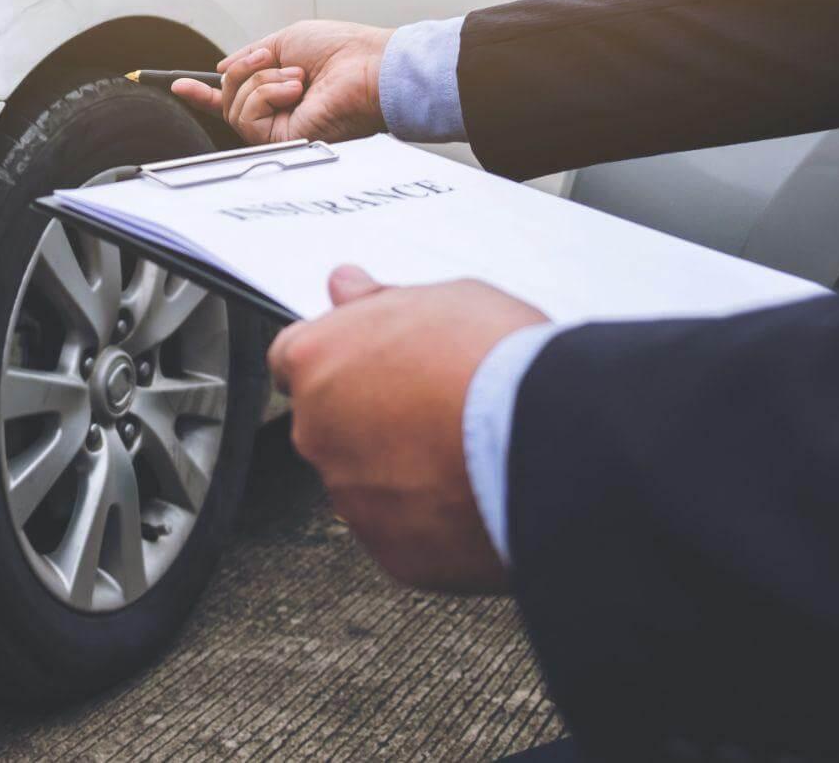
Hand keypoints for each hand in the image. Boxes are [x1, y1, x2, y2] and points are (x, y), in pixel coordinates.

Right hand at [171, 21, 393, 144]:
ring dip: (261, 80)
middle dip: (243, 71)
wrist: (370, 68)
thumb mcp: (285, 40)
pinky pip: (246, 116)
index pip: (234, 97)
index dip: (203, 94)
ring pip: (234, 106)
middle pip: (227, 97)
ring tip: (297, 77)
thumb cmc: (343, 51)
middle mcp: (277, 112)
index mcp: (279, 89)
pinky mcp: (280, 140)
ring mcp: (278, 128)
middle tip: (271, 60)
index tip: (179, 85)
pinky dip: (266, 93)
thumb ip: (250, 56)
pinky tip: (295, 90)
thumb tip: (220, 69)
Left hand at [269, 267, 547, 591]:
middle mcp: (316, 431)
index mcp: (317, 361)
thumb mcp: (441, 298)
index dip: (338, 359)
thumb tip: (345, 286)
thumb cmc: (494, 360)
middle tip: (436, 406)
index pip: (294, 358)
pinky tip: (473, 495)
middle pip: (330, 424)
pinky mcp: (390, 551)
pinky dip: (430, 520)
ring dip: (400, 471)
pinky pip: (403, 532)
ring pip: (366, 482)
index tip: (372, 363)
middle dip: (371, 418)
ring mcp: (349, 496)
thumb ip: (378, 300)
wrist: (545, 441)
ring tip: (465, 452)